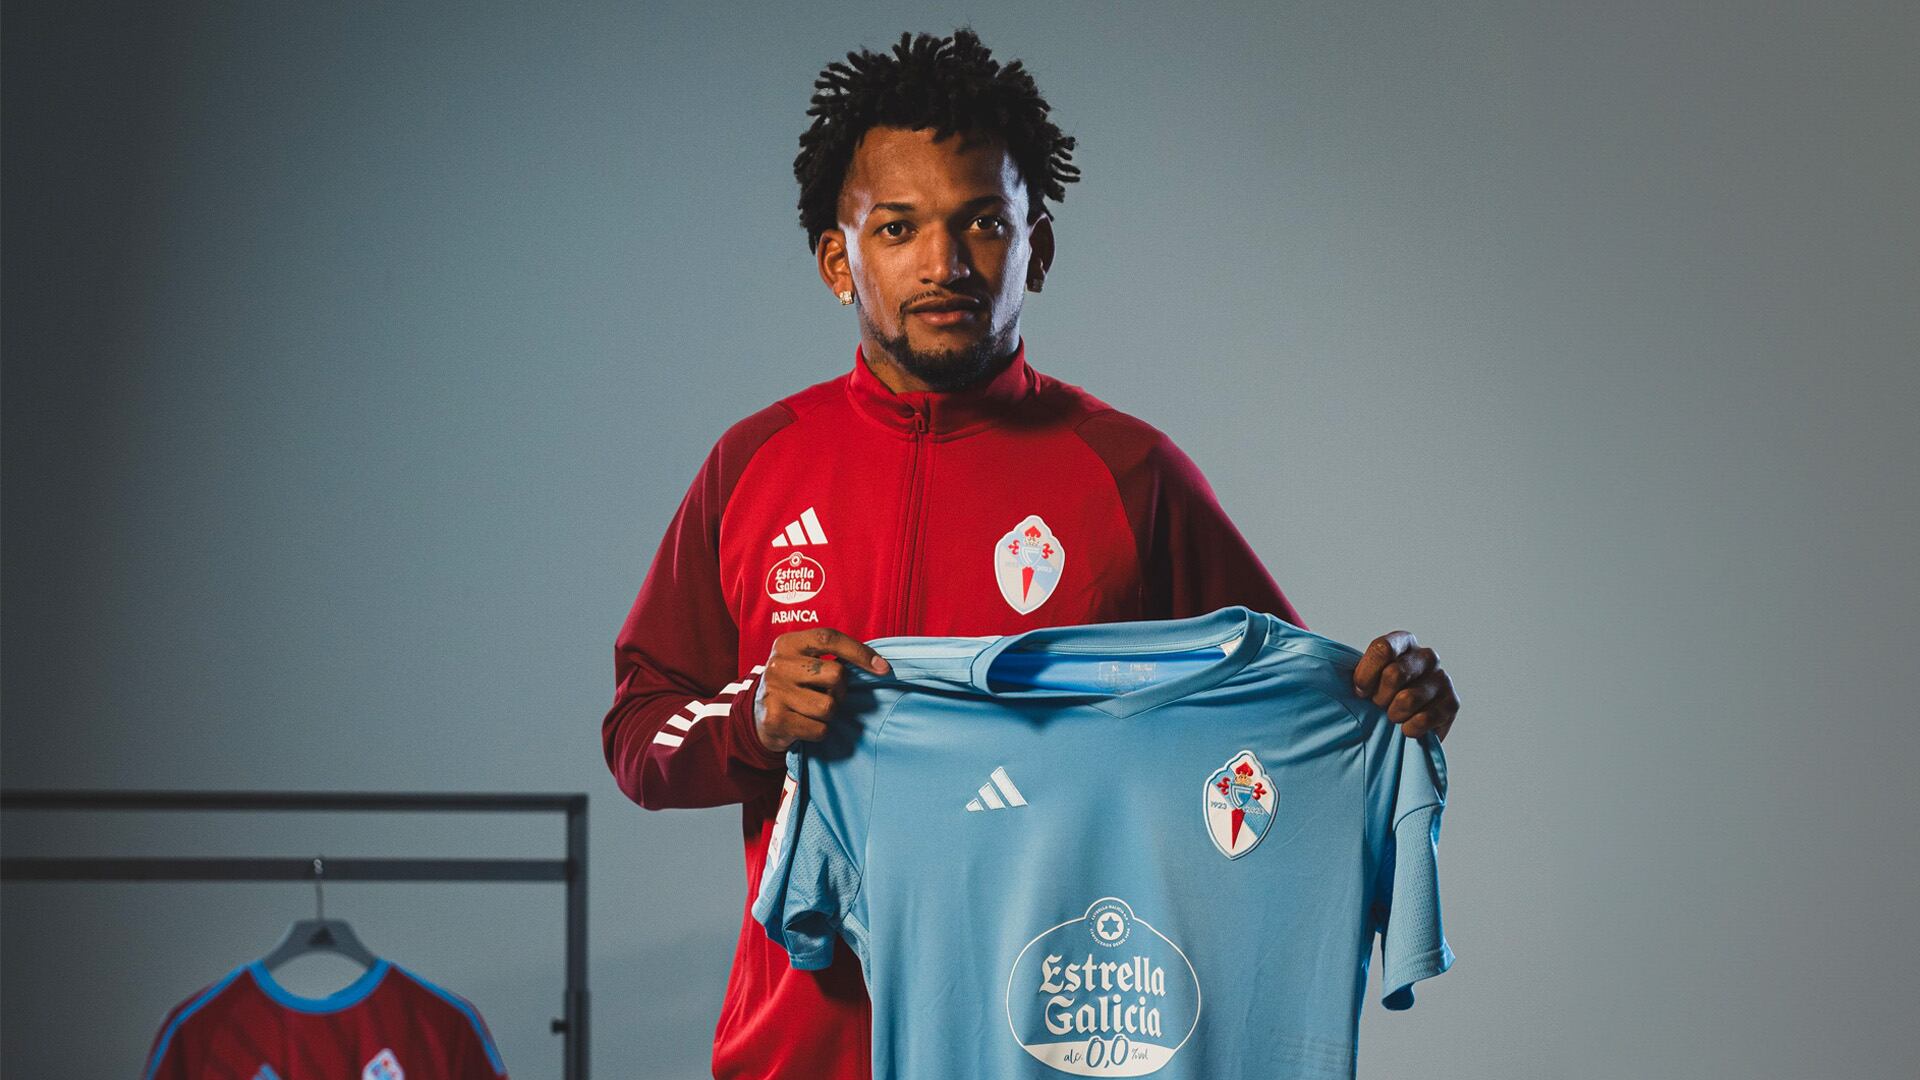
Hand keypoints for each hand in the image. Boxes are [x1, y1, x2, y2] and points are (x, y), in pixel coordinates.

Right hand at [754, 627, 890, 753]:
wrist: (759, 715)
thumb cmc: (794, 685)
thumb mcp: (804, 661)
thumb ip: (832, 657)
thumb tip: (880, 666)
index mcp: (788, 643)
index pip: (829, 638)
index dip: (859, 652)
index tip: (882, 668)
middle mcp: (778, 664)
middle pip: (835, 675)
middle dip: (841, 690)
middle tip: (829, 694)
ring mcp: (775, 692)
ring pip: (829, 706)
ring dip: (830, 713)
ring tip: (815, 710)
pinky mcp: (775, 719)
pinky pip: (819, 729)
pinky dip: (820, 731)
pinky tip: (807, 724)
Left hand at [1351, 630, 1457, 741]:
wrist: (1402, 724)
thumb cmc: (1377, 696)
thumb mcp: (1363, 679)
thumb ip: (1352, 670)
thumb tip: (1316, 651)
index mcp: (1403, 642)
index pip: (1382, 649)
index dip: (1366, 675)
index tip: (1360, 691)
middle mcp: (1426, 656)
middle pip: (1395, 674)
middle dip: (1379, 698)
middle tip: (1379, 706)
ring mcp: (1442, 678)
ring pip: (1408, 698)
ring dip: (1394, 714)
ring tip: (1393, 716)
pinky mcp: (1452, 702)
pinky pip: (1425, 718)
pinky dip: (1410, 728)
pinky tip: (1407, 728)